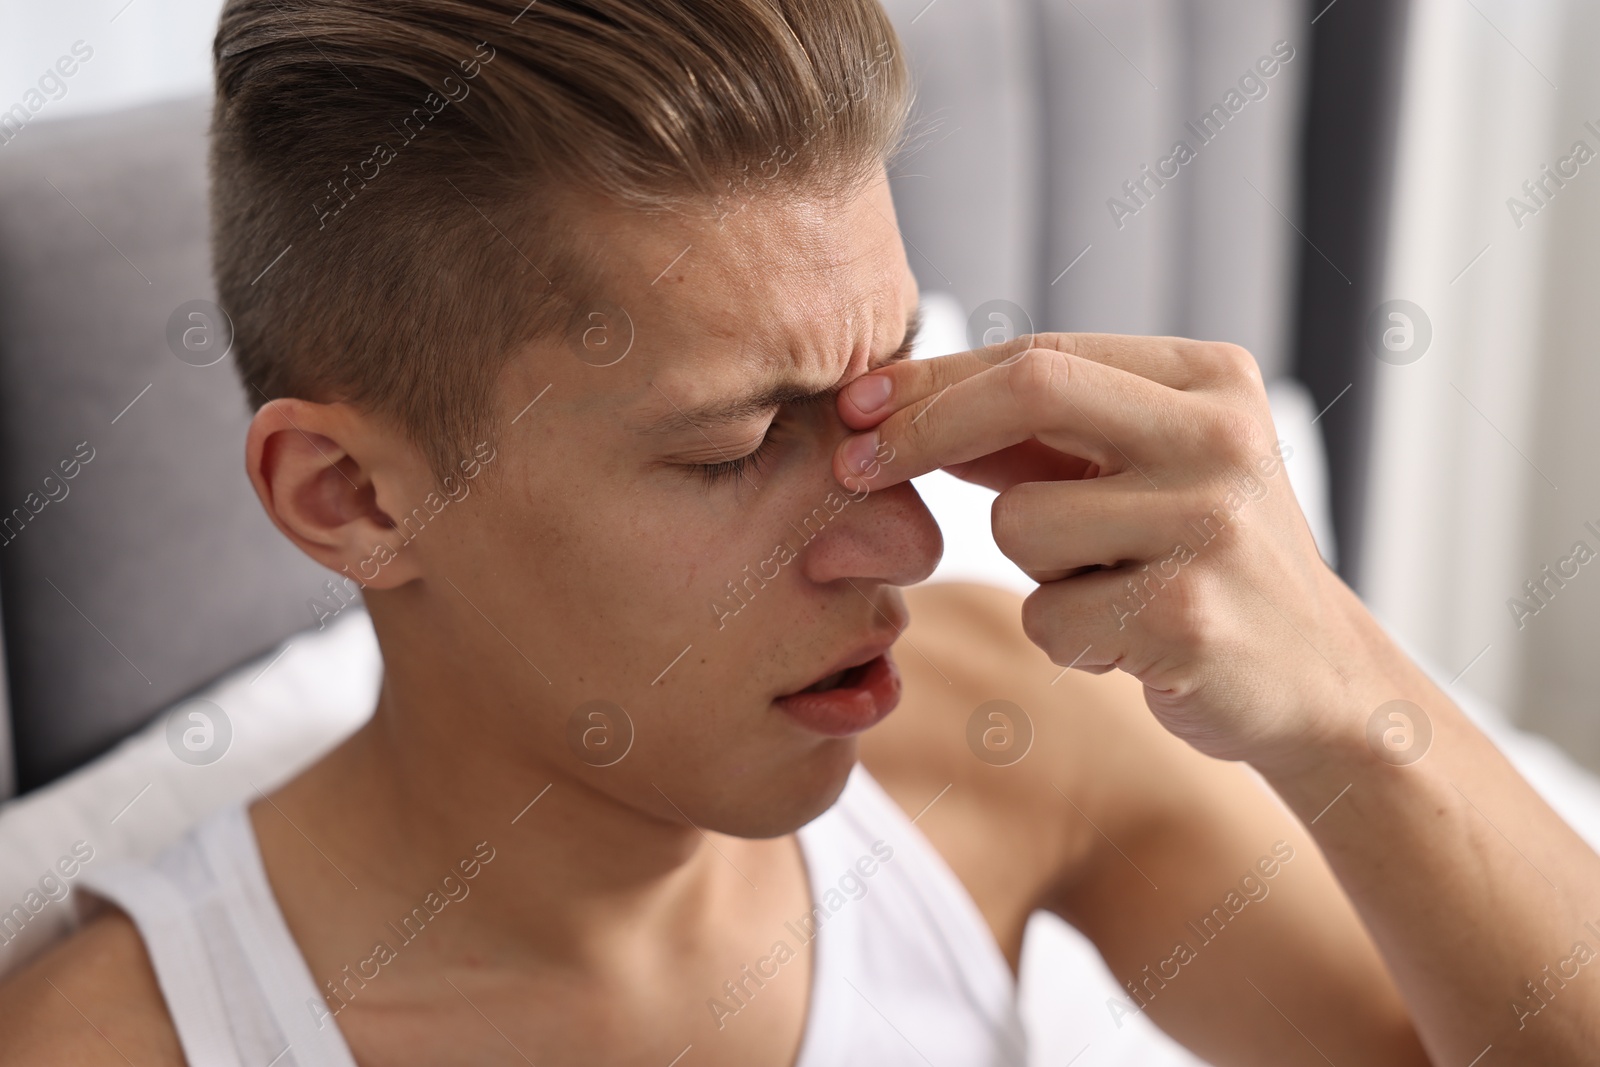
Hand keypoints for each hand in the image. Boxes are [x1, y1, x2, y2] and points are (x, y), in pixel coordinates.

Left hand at [832, 333, 1376, 771]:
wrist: (1317, 681)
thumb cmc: (1201, 563)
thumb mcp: (1138, 474)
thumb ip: (1040, 434)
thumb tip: (895, 403)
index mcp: (1211, 379)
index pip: (1041, 353)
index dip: (933, 379)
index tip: (856, 405)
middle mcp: (1222, 436)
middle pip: (1031, 390)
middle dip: (923, 427)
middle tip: (852, 465)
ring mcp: (1211, 524)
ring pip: (1021, 522)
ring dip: (1034, 570)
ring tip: (1111, 590)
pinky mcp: (1189, 616)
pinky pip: (1048, 616)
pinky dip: (1067, 639)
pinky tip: (1133, 644)